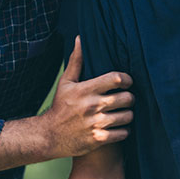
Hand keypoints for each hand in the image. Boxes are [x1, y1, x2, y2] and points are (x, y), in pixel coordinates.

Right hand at [40, 36, 134, 157]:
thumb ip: (76, 61)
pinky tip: (119, 126)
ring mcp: (96, 124)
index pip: (115, 79)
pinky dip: (124, 130)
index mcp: (86, 89)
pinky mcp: (98, 139)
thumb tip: (80, 38)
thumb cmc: (60, 106)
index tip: (126, 82)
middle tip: (127, 98)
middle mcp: (92, 106)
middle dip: (130, 97)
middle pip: (126, 98)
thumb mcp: (66, 83)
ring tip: (124, 112)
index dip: (126, 79)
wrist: (49, 136)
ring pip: (127, 116)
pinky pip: (123, 133)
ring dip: (128, 114)